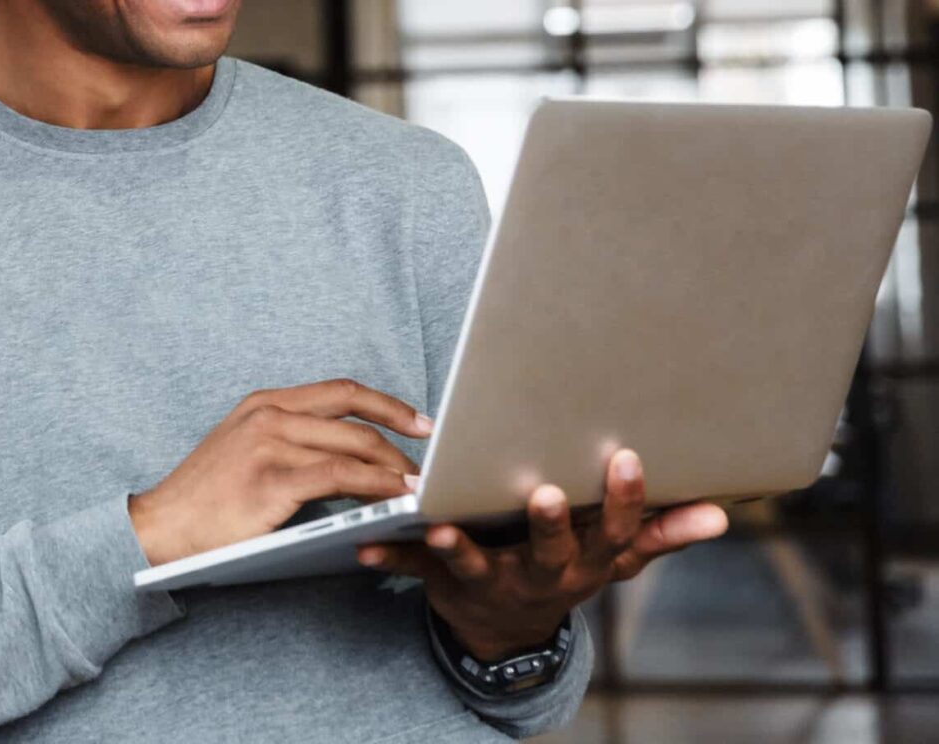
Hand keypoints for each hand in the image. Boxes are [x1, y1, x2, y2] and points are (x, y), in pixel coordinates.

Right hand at [130, 378, 430, 566]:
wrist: (163, 526)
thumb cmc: (205, 498)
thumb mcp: (244, 449)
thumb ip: (288, 441)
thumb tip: (345, 453)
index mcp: (264, 403)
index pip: (340, 391)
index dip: (387, 404)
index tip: (420, 422)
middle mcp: (268, 415)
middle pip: (354, 418)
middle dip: (400, 442)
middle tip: (428, 467)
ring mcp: (269, 444)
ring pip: (353, 447)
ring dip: (394, 468)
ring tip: (418, 489)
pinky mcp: (271, 480)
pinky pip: (339, 477)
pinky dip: (375, 485)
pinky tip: (393, 498)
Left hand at [357, 448, 729, 659]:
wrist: (506, 627)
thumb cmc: (564, 568)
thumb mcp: (614, 557)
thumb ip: (662, 533)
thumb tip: (722, 514)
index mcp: (586, 562)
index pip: (614, 532)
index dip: (623, 499)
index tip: (626, 458)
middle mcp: (543, 576)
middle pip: (552, 552)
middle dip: (551, 525)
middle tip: (548, 494)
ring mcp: (492, 582)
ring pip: (476, 566)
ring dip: (459, 549)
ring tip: (438, 528)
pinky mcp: (444, 584)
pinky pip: (412, 574)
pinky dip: (388, 560)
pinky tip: (363, 550)